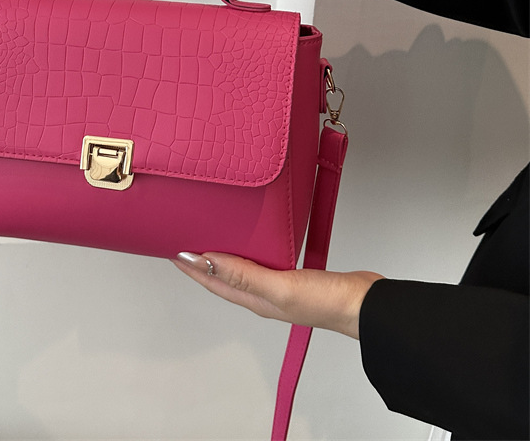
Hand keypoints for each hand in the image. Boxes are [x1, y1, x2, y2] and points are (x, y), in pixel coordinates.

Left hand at [174, 252, 383, 339]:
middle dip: (203, 261)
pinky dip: (251, 249)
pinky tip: (254, 238)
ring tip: (211, 235)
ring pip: (242, 268)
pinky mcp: (295, 275)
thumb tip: (205, 260)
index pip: (214, 281)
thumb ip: (243, 274)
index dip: (192, 267)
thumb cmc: (325, 301)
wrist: (367, 305)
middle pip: (224, 276)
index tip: (173, 249)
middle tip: (187, 238)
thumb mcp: (279, 287)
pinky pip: (263, 260)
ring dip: (225, 254)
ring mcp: (279, 286)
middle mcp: (263, 295)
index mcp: (255, 301)